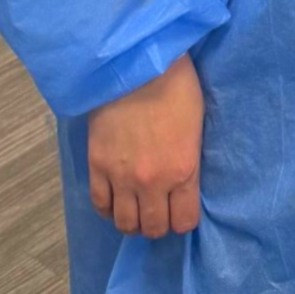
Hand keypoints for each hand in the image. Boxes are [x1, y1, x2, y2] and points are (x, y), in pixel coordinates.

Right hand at [87, 53, 203, 237]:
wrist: (137, 65)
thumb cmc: (176, 86)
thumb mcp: (196, 126)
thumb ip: (189, 161)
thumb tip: (183, 183)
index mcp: (183, 171)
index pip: (183, 222)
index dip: (183, 219)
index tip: (181, 209)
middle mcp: (152, 183)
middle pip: (152, 228)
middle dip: (158, 223)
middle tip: (158, 208)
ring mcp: (121, 178)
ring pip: (125, 224)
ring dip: (132, 220)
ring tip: (136, 206)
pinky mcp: (98, 167)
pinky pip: (100, 205)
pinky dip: (108, 208)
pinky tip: (115, 199)